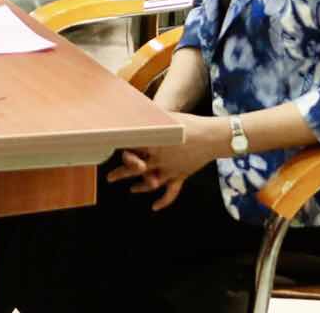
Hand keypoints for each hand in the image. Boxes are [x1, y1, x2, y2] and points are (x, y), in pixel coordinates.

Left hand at [108, 112, 226, 208]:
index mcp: (153, 142)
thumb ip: (151, 119)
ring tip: (131, 189)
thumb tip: (136, 113)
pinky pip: (171, 192)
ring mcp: (170, 169)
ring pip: (150, 182)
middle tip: (110, 178)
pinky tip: (154, 207)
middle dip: (121, 173)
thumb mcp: (167, 118)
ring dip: (140, 187)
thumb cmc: (189, 124)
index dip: (119, 149)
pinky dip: (163, 201)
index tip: (108, 150)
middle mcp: (159, 158)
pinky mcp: (180, 176)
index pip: (131, 148)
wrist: (212, 137)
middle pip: (136, 168)